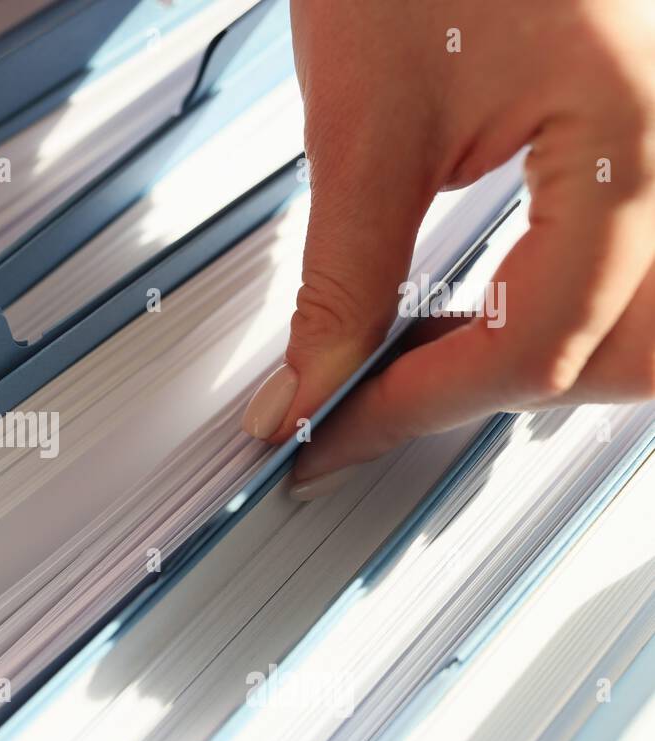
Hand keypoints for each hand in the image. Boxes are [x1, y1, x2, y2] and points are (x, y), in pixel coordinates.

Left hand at [242, 0, 654, 497]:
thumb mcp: (365, 120)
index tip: (329, 433)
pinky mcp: (643, 130)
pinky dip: (562, 312)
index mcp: (635, 134)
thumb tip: (308, 389)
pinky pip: (636, 263)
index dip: (422, 407)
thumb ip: (343, 275)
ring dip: (545, 367)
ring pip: (651, 324)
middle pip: (635, 353)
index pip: (543, 342)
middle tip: (378, 411)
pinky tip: (483, 312)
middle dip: (502, 399)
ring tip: (425, 371)